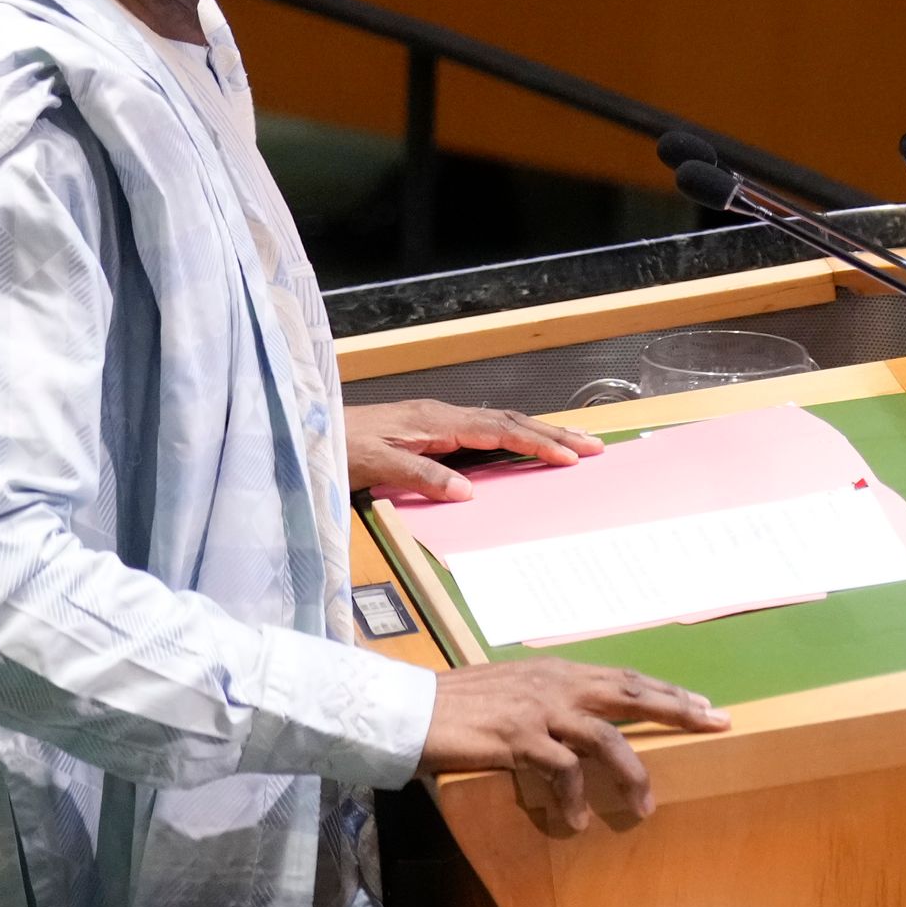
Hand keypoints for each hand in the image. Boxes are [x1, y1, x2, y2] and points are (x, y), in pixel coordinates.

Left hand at [340, 399, 600, 499]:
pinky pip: (485, 429)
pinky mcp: (432, 429)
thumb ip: (423, 477)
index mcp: (436, 422)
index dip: (537, 443)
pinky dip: (515, 435)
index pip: (499, 431)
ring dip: (539, 432)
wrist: (310, 431)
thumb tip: (469, 490)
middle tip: (594, 445)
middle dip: (554, 433)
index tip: (570, 456)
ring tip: (575, 443)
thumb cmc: (340, 447)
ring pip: (501, 422)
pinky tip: (525, 444)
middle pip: (510, 420)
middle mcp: (443, 416)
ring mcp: (439, 420)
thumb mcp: (377, 466)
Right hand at [420, 659, 727, 835]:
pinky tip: (577, 823)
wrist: (411, 710)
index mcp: (558, 672)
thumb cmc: (459, 705)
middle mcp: (556, 685)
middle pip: (632, 694)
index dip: (666, 690)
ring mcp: (539, 711)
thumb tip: (576, 717)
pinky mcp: (518, 739)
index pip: (625, 677)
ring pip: (606, 738)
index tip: (703, 704)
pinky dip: (573, 798)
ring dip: (631, 774)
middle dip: (678, 710)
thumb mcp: (514, 690)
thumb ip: (549, 700)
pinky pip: (561, 771)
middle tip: (717, 724)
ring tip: (645, 806)